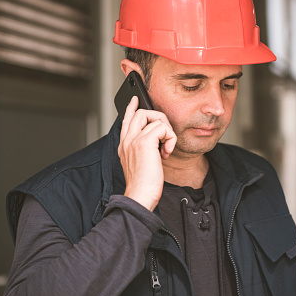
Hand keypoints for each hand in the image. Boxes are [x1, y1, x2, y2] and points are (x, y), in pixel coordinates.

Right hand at [118, 96, 176, 210]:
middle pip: (140, 112)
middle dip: (159, 118)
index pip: (126, 120)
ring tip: (166, 148)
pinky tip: (167, 152)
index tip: (136, 99)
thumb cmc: (143, 186)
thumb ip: (145, 150)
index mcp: (124, 145)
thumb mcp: (142, 164)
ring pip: (153, 116)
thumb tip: (158, 140)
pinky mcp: (144, 142)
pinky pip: (163, 127)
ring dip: (167, 131)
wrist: (140, 196)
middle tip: (166, 136)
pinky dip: (170, 138)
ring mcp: (134, 139)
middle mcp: (126, 140)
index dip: (131, 108)